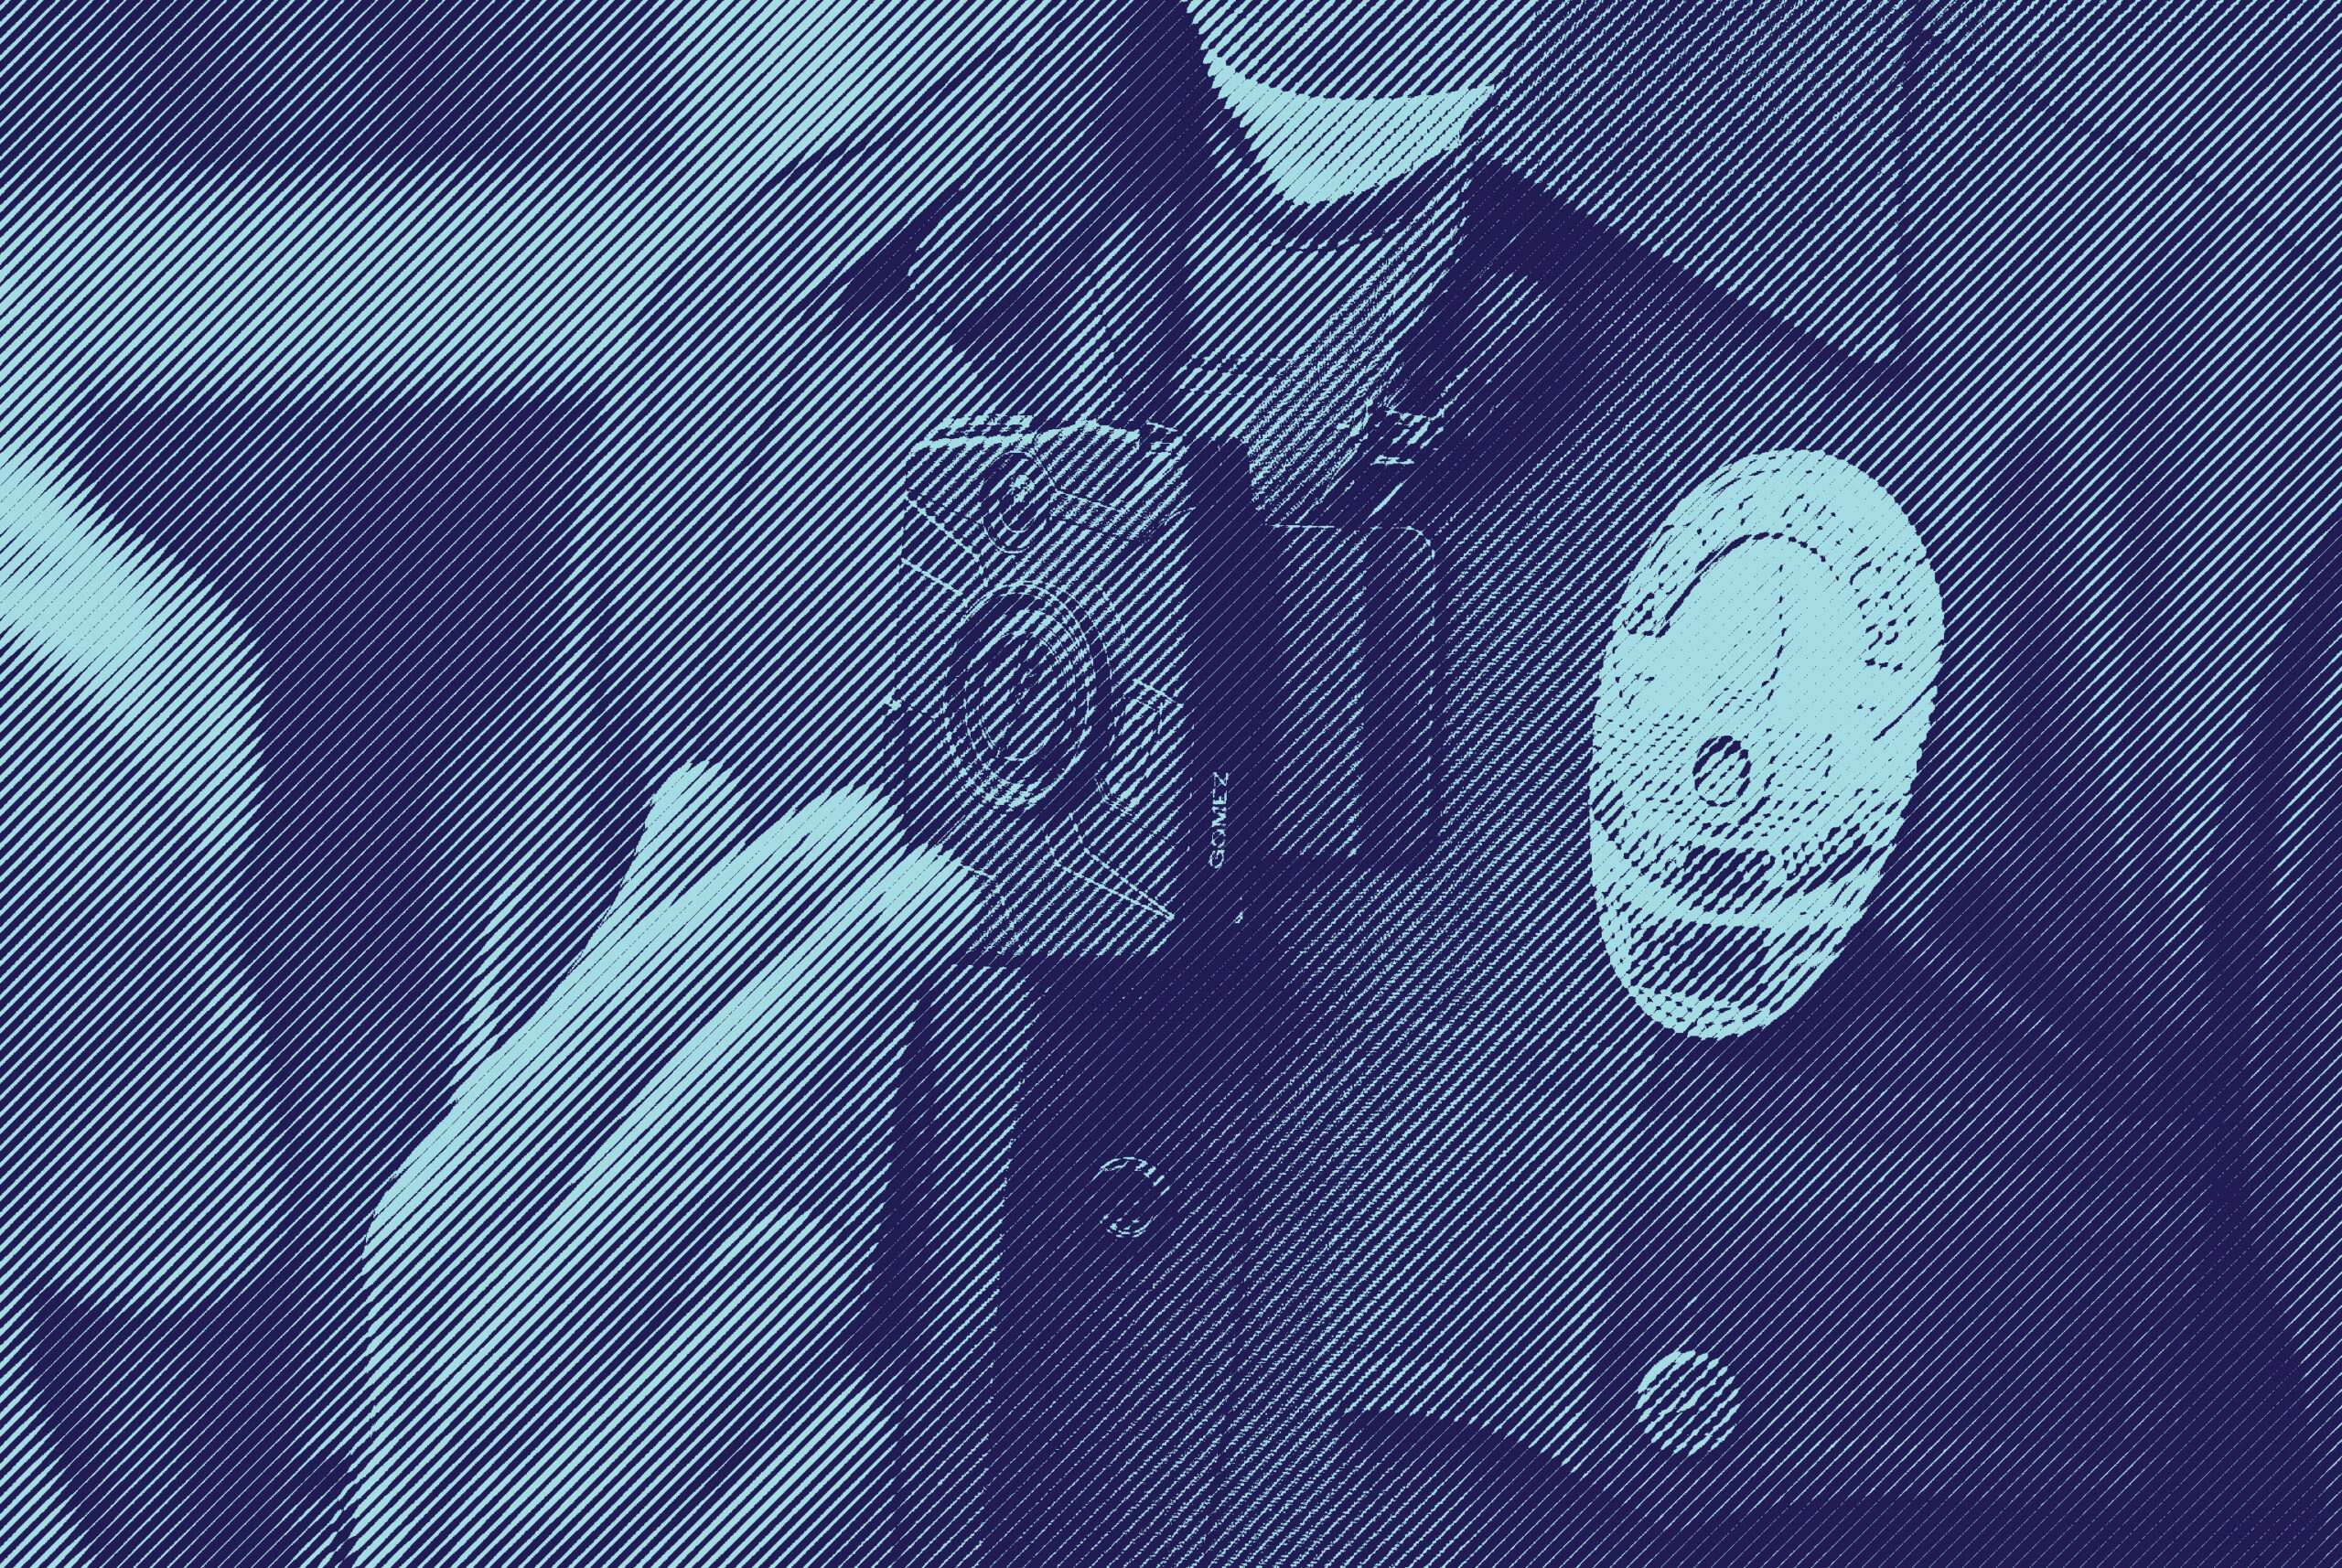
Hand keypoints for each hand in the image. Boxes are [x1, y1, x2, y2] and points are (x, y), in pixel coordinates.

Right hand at [356, 765, 979, 1566]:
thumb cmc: (511, 1369)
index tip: (851, 831)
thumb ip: (615, 988)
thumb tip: (701, 801)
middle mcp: (492, 1348)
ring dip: (836, 1242)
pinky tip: (816, 1402)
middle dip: (830, 990)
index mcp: (445, 1225)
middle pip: (693, 1130)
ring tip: (802, 1261)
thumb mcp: (522, 1188)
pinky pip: (844, 1432)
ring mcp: (582, 1478)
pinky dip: (858, 1392)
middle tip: (942, 889)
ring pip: (785, 1282)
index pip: (598, 1036)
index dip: (737, 920)